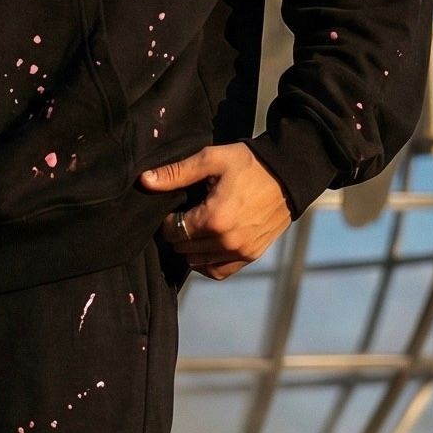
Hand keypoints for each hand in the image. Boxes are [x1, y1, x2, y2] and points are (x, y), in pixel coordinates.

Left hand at [140, 143, 291, 279]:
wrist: (289, 174)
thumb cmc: (248, 164)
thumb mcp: (211, 160)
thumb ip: (176, 173)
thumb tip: (144, 181)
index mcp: (214, 219)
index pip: (172, 232)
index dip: (169, 220)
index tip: (176, 207)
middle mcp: (226, 241)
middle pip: (182, 248)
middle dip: (178, 233)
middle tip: (186, 215)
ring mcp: (240, 252)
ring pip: (196, 263)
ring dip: (191, 248)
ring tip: (197, 227)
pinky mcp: (250, 256)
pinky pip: (218, 272)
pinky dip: (207, 263)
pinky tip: (206, 245)